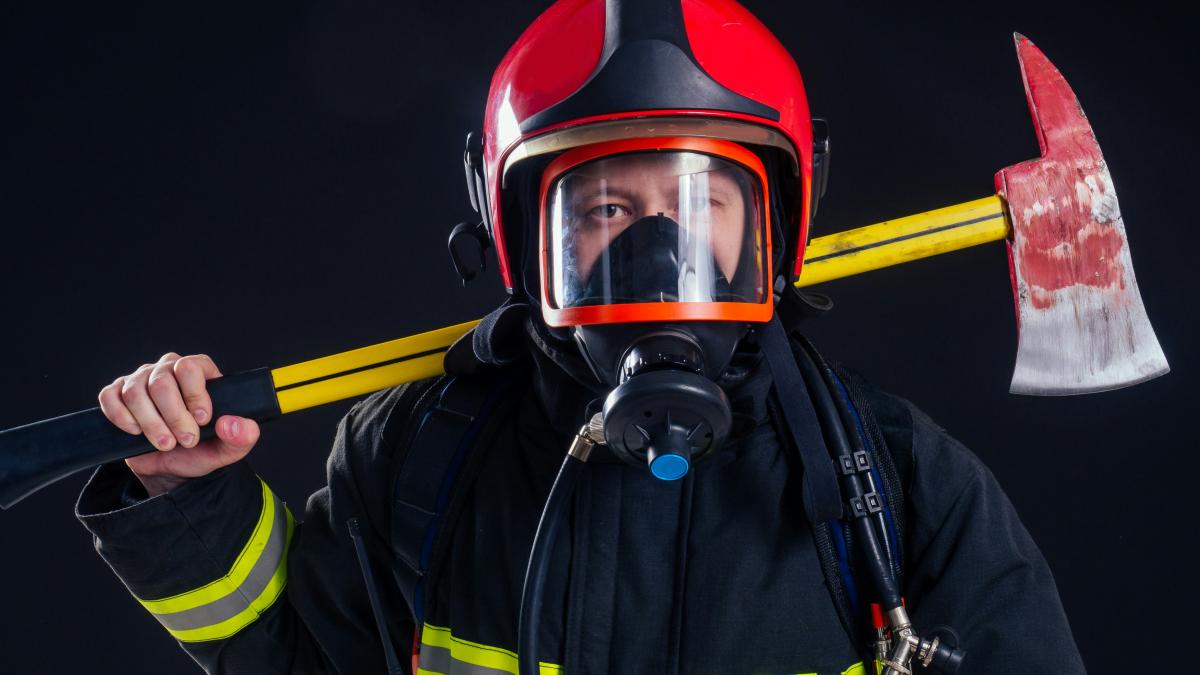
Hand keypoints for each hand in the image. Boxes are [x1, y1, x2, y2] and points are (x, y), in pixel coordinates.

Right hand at [98, 353, 259, 496]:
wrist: (171, 468)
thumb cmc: (201, 450)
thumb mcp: (228, 449)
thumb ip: (242, 437)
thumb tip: (232, 423)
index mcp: (199, 372)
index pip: (191, 367)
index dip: (195, 395)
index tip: (202, 421)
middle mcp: (168, 370)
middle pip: (161, 381)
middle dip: (173, 417)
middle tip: (185, 441)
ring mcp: (140, 380)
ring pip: (135, 392)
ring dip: (150, 423)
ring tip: (165, 443)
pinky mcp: (117, 395)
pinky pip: (110, 397)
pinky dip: (121, 417)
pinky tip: (136, 432)